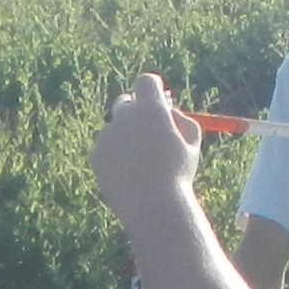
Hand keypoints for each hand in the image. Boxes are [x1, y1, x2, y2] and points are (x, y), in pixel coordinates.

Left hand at [93, 74, 201, 226]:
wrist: (154, 207)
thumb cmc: (178, 175)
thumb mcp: (192, 145)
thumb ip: (182, 120)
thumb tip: (168, 108)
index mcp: (152, 109)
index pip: (146, 82)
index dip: (153, 89)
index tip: (157, 97)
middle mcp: (126, 116)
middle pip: (126, 101)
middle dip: (135, 111)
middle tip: (146, 127)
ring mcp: (108, 134)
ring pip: (116, 130)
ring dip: (127, 140)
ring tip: (144, 168)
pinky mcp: (96, 153)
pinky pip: (106, 150)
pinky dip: (116, 159)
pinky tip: (130, 177)